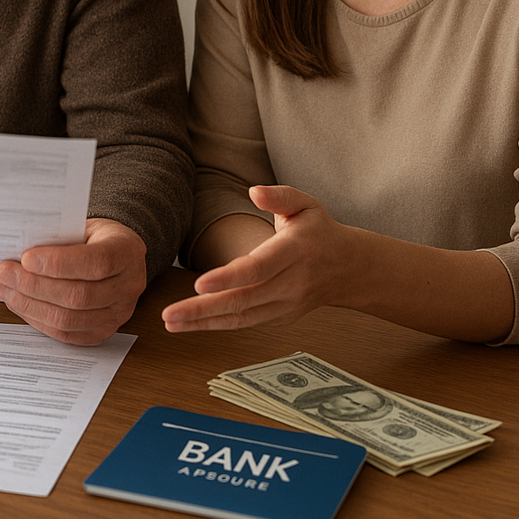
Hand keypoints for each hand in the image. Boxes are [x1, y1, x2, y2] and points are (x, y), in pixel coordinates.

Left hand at [0, 218, 146, 344]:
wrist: (114, 252)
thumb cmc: (92, 236)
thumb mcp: (81, 224)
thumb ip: (58, 238)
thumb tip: (17, 253)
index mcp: (127, 251)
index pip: (96, 262)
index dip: (59, 263)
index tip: (26, 258)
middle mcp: (129, 285)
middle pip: (79, 296)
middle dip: (34, 286)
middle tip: (4, 274)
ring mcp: (119, 312)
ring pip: (69, 320)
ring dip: (30, 306)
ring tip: (5, 289)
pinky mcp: (103, 330)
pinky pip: (67, 334)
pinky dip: (38, 320)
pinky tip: (20, 304)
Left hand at [162, 185, 351, 332]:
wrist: (349, 267)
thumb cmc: (320, 231)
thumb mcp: (305, 204)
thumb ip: (279, 196)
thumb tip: (254, 191)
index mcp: (294, 252)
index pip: (258, 268)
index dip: (229, 278)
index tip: (200, 283)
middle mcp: (290, 283)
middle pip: (243, 299)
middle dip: (203, 309)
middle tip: (170, 313)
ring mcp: (286, 304)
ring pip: (241, 318)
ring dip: (204, 323)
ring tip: (171, 322)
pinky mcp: (279, 316)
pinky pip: (245, 323)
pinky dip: (217, 326)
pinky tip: (191, 325)